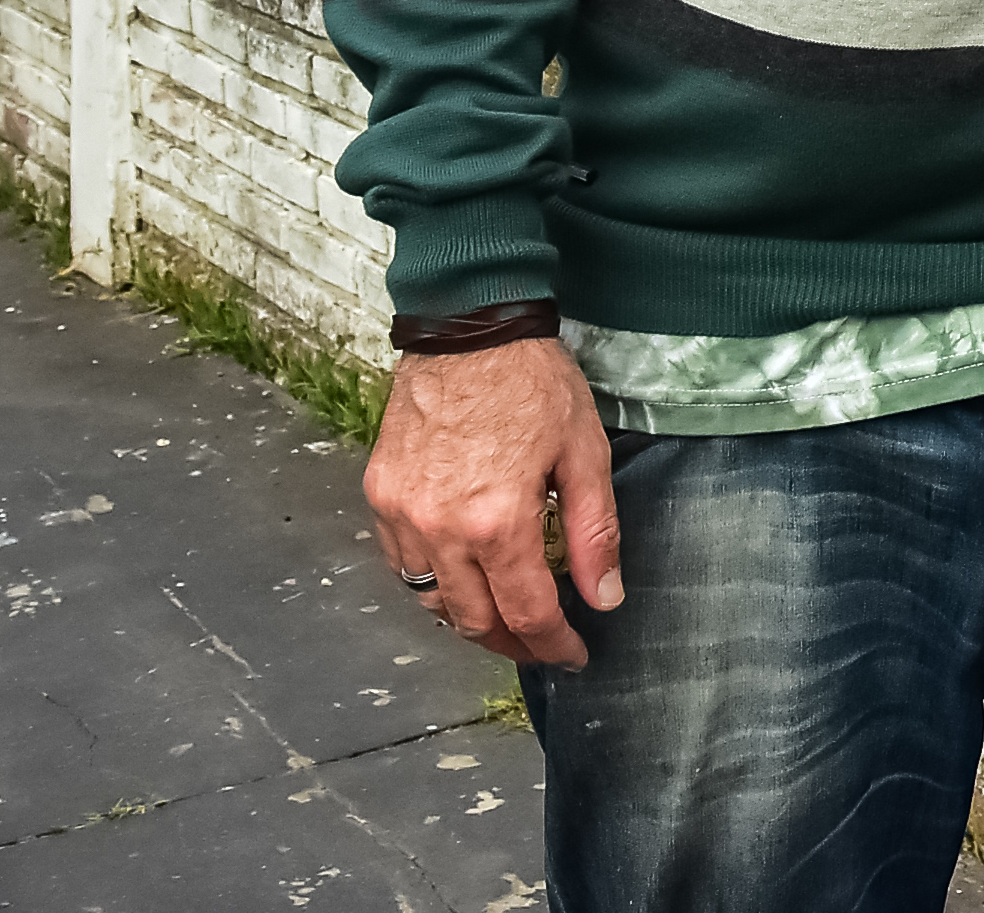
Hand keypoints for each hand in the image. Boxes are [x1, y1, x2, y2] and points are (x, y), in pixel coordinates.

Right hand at [363, 339, 624, 667]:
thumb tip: (604, 598)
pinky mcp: (379, 495)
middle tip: (542, 645)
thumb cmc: (533, 383)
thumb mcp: (585, 454)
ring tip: (505, 618)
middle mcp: (440, 530)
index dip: (554, 645)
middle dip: (513, 644)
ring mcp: (401, 515)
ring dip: (469, 619)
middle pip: (474, 621)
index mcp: (497, 523)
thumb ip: (594, 533)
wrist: (468, 327)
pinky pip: (401, 565)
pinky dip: (431, 583)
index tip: (574, 654)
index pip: (527, 614)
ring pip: (431, 600)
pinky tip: (460, 577)